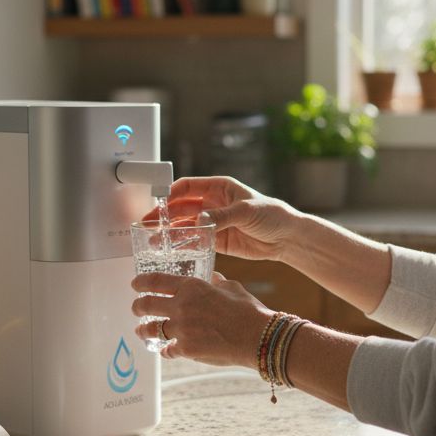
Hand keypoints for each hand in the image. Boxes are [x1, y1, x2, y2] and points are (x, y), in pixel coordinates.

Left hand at [131, 271, 271, 367]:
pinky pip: (168, 350)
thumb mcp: (232, 288)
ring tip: (141, 330)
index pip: (156, 281)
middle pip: (146, 305)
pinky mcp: (186, 349)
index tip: (135, 284)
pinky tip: (166, 350)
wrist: (257, 337)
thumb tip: (213, 278)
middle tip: (136, 307)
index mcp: (192, 287)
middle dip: (137, 306)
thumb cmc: (248, 310)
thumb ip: (217, 282)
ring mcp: (182, 329)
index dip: (141, 282)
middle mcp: (182, 306)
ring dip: (143, 330)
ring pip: (151, 329)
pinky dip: (166, 350)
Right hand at [143, 176, 301, 261]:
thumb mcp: (246, 211)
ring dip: (169, 231)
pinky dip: (183, 245)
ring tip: (154, 240)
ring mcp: (213, 222)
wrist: (287, 238)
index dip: (170, 193)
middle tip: (148, 224)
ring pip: (185, 225)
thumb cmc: (272, 214)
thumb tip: (199, 221)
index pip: (187, 186)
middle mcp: (212, 203)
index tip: (156, 202)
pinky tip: (171, 249)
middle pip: (181, 207)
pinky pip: (195, 241)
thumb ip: (221, 216)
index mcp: (219, 187)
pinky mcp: (217, 240)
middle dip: (163, 215)